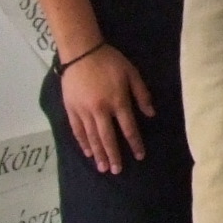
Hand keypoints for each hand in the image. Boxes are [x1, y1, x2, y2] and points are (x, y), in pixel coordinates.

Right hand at [59, 43, 151, 173]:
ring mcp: (84, 111)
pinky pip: (77, 130)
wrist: (81, 51)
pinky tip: (87, 152)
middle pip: (108, 138)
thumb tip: (151, 114)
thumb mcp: (132, 73)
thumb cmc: (109, 61)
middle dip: (114, 155)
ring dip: (98, 154)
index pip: (128, 128)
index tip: (139, 156)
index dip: (135, 143)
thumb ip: (142, 94)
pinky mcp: (71, 109)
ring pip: (92, 137)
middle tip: (117, 171)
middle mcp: (100, 110)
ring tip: (103, 168)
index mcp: (117, 101)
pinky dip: (83, 142)